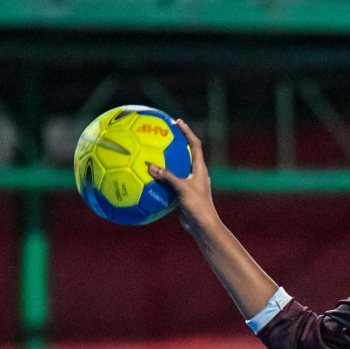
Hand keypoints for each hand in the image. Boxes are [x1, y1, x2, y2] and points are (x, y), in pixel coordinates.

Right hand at [148, 119, 217, 233]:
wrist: (203, 226)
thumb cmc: (198, 206)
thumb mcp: (182, 188)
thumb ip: (167, 177)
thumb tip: (150, 166)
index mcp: (200, 169)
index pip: (195, 145)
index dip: (187, 132)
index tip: (177, 122)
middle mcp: (196, 175)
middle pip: (185, 154)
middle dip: (175, 144)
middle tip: (162, 134)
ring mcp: (189, 185)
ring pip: (176, 170)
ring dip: (166, 163)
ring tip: (151, 154)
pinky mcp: (182, 195)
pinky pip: (169, 184)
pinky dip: (160, 180)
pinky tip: (147, 178)